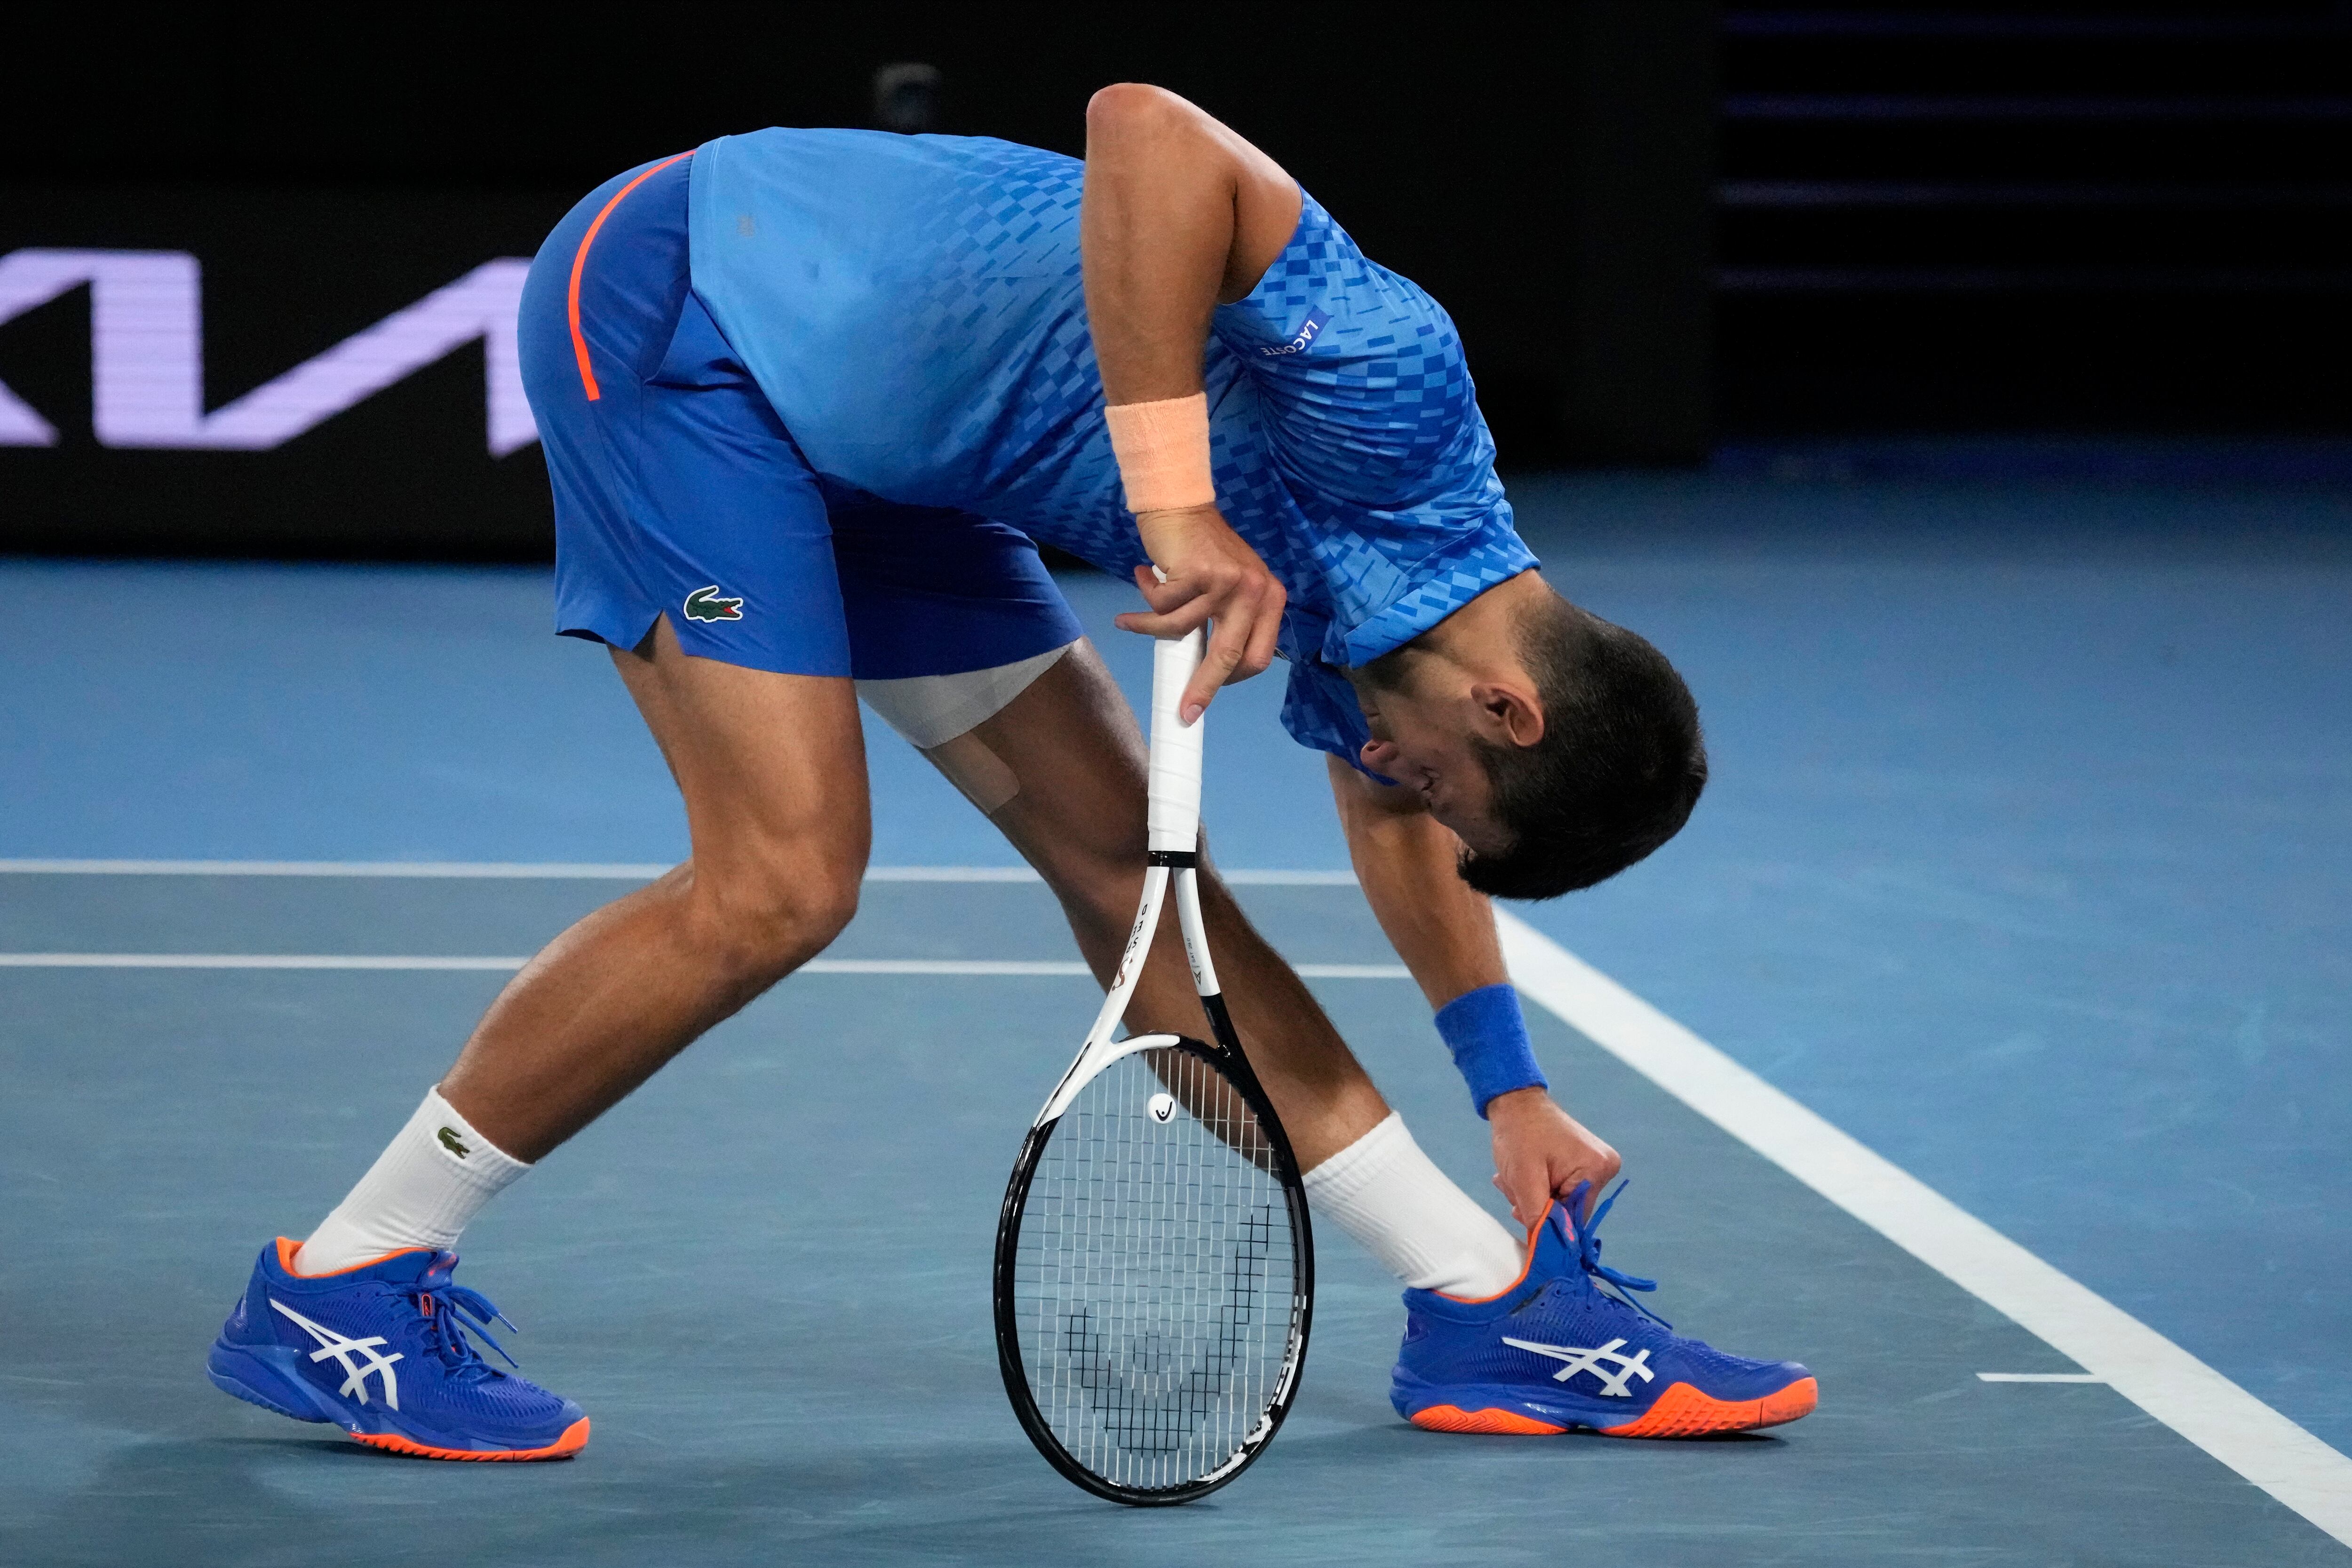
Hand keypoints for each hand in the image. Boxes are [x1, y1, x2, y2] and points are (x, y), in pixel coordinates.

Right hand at [1114, 504, 1285, 721]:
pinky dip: (1146, 599)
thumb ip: (1229, 623)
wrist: (1182, 504)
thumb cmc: (1202, 550)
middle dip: (1202, 688)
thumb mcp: (1231, 588)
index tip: (1204, 701)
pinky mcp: (1200, 572)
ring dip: (1149, 627)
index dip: (1230, 683)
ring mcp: (1229, 581)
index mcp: (1271, 599)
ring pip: (1181, 629)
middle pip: (1229, 657)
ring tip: (1131, 618)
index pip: (1257, 657)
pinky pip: (1163, 606)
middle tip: (1183, 711)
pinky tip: (1145, 577)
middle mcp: (1257, 591)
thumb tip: (1207, 674)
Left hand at [1488, 1088, 1621, 1230]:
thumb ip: (1538, 1216)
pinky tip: (1521, 1175)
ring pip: (1560, 1203)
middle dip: (1536, 1206)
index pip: (1575, 1220)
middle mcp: (1603, 1168)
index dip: (1546, 1224)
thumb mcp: (1524, 1178)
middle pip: (1568, 1212)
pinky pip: (1559, 1190)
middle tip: (1513, 1189)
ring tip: (1513, 1178)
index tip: (1521, 1212)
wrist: (1515, 1102)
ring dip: (1532, 1197)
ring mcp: (1594, 1166)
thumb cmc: (1519, 1133)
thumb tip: (1547, 1251)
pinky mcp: (1583, 1165)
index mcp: (1597, 1170)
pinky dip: (1537, 1187)